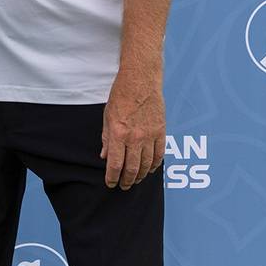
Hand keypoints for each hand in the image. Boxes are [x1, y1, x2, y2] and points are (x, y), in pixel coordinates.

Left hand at [100, 65, 164, 189]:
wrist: (140, 80)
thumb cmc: (121, 95)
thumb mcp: (107, 116)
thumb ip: (107, 138)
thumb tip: (105, 156)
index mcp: (118, 133)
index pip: (115, 164)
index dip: (112, 178)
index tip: (110, 183)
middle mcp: (135, 137)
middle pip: (132, 168)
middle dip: (126, 180)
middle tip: (123, 185)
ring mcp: (149, 135)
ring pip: (147, 165)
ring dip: (140, 176)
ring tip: (135, 180)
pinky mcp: (160, 131)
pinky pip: (160, 155)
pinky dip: (155, 165)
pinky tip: (150, 169)